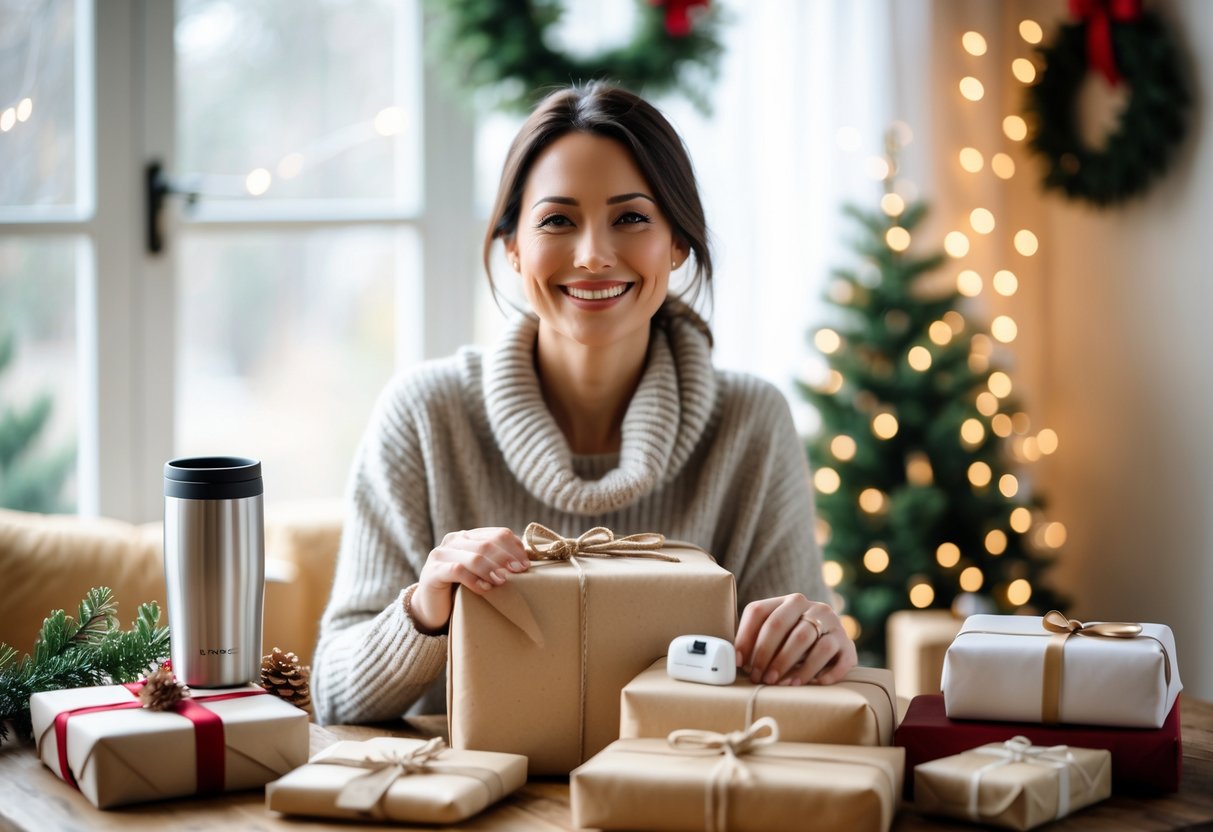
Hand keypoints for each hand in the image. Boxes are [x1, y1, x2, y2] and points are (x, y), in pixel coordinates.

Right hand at [409, 527, 529, 632]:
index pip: (498, 534)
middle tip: (519, 572)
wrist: (431, 608)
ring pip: (473, 556)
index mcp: (468, 536)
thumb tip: (526, 563)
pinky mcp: (432, 572)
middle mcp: (454, 540)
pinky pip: (457, 571)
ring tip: (503, 581)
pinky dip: (474, 580)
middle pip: (487, 543)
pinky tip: (485, 589)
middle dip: (506, 558)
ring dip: (492, 569)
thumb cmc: (462, 590)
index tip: (526, 565)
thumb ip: (496, 563)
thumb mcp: (481, 573)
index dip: (515, 548)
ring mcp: (441, 554)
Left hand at [734, 594, 856, 685]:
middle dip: (766, 653)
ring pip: (807, 640)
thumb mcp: (779, 634)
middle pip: (781, 625)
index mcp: (789, 601)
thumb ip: (757, 639)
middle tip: (759, 677)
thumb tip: (734, 660)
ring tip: (780, 684)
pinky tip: (814, 684)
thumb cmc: (797, 641)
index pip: (759, 611)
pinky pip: (836, 657)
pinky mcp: (848, 644)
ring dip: (790, 664)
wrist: (837, 643)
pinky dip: (823, 672)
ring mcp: (833, 623)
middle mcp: (812, 607)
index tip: (739, 662)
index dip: (745, 637)